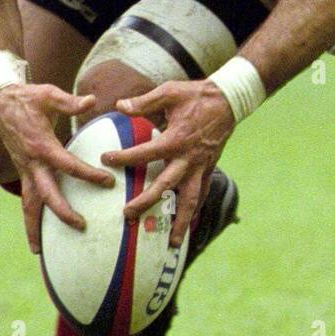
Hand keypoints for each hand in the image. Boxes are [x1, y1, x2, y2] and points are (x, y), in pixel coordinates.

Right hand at [0, 82, 113, 253]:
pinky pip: (26, 200)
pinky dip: (30, 219)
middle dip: (63, 213)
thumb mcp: (49, 94)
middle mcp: (31, 164)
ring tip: (39, 252)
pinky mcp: (23, 172)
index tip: (108, 182)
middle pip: (46, 195)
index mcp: (41, 146)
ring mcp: (24, 170)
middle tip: (82, 226)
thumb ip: (71, 101)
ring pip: (29, 205)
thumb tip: (92, 100)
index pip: (68, 166)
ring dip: (34, 228)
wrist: (0, 102)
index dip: (88, 175)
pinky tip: (36, 237)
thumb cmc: (28, 97)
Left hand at [103, 81, 236, 247]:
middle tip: (126, 214)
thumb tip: (119, 105)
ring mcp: (200, 167)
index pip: (146, 153)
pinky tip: (186, 226)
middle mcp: (188, 158)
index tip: (106, 160)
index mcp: (176, 139)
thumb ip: (144, 103)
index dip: (124, 157)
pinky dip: (194, 211)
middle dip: (146, 202)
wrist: (228, 101)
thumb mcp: (169, 92)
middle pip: (165, 186)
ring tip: (170, 243)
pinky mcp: (208, 169)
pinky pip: (201, 195)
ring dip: (179, 221)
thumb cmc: (196, 95)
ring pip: (189, 200)